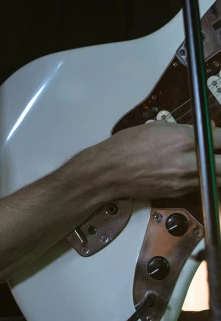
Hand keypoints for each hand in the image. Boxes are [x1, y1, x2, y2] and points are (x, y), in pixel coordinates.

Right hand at [96, 121, 220, 198]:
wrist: (111, 171)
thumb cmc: (128, 145)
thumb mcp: (156, 127)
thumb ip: (185, 129)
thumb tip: (208, 128)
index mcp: (184, 139)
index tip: (220, 137)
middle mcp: (189, 162)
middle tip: (218, 152)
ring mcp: (186, 181)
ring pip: (218, 179)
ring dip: (218, 170)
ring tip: (212, 163)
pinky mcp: (181, 194)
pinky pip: (203, 186)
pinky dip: (207, 179)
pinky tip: (199, 172)